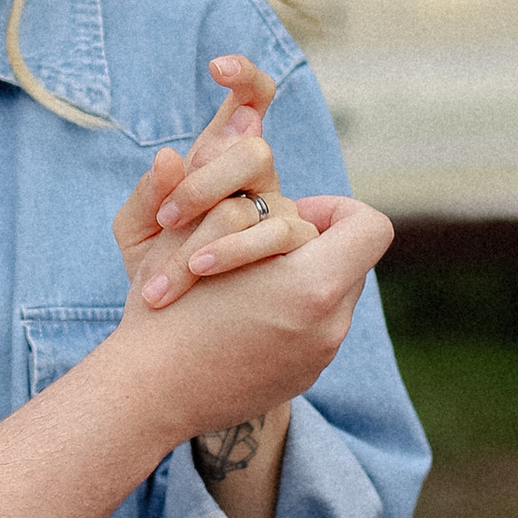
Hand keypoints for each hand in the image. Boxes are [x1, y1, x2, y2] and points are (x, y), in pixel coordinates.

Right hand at [106, 189, 392, 443]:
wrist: (147, 394)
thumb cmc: (165, 307)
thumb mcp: (190, 234)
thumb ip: (225, 185)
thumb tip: (234, 122)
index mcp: (313, 284)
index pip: (370, 227)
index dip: (336, 210)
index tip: (295, 211)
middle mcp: (330, 324)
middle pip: (352, 261)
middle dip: (314, 245)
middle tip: (266, 241)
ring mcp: (319, 357)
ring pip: (335, 297)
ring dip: (301, 279)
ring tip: (250, 276)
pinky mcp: (303, 379)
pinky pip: (316, 332)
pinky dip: (290, 317)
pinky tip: (243, 317)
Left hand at [110, 55, 312, 311]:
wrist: (173, 333)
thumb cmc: (154, 273)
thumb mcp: (135, 233)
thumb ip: (146, 194)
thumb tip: (170, 156)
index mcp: (221, 161)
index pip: (251, 103)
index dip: (245, 77)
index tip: (217, 67)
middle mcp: (258, 181)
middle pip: (255, 152)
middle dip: (207, 181)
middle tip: (167, 217)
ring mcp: (280, 214)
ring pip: (264, 199)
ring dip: (214, 225)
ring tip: (175, 261)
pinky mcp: (294, 252)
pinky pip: (280, 236)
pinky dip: (232, 250)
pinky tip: (197, 269)